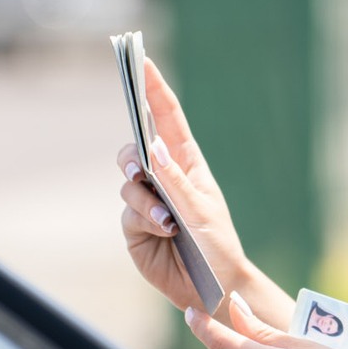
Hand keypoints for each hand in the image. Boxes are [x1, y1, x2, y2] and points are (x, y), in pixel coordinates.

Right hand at [116, 59, 286, 317]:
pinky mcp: (136, 227)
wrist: (214, 288)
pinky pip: (129, 213)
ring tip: (168, 221)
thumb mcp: (202, 210)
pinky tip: (165, 231)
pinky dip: (145, 219)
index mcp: (187, 163)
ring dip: (146, 199)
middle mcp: (164, 177)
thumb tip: (153, 148)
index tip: (140, 60)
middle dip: (132, 151)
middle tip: (139, 163)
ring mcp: (148, 202)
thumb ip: (175, 181)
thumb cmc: (218, 246)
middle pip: (135, 146)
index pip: (166, 118)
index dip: (153, 89)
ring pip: (129, 183)